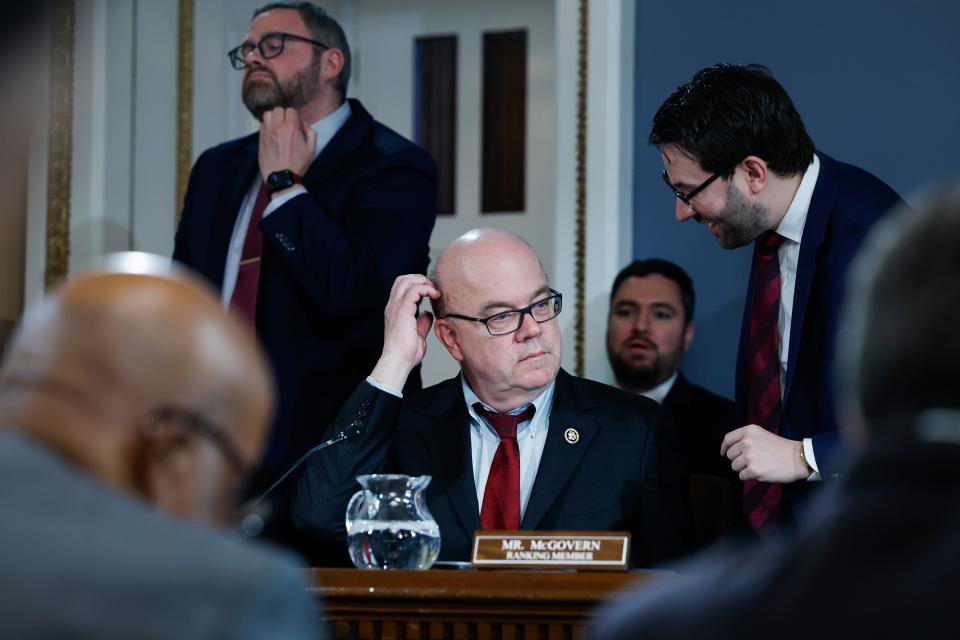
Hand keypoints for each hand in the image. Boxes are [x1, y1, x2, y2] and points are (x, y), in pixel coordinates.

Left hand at [258, 107, 316, 181]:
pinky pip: (262, 125)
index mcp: (291, 129)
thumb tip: (304, 124)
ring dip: (273, 118)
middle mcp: (277, 128)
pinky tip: (272, 133)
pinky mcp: (261, 139)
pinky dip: (267, 125)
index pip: (291, 110)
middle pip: (278, 110)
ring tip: (277, 126)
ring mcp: (267, 133)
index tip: (295, 123)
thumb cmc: (297, 166)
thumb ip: (311, 133)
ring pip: (267, 114)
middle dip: (284, 114)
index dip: (294, 116)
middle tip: (286, 123)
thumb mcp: (311, 150)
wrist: (282, 178)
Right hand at [370, 275, 439, 389]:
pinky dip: (426, 289)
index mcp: (394, 311)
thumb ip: (421, 323)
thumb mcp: (417, 334)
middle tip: (433, 288)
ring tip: (434, 290)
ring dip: (423, 281)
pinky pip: (414, 290)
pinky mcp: (403, 309)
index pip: (401, 288)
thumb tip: (427, 314)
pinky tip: (434, 295)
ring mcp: (396, 306)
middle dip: (419, 278)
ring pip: (406, 280)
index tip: (431, 292)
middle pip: (402, 279)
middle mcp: (393, 306)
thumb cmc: (406, 353)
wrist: (398, 360)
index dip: (416, 285)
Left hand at [720, 425, 808, 482]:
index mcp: (749, 431)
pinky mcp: (753, 470)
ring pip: (734, 466)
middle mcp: (747, 442)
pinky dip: (749, 476)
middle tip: (752, 461)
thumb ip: (746, 439)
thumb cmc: (782, 448)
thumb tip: (730, 450)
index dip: (724, 447)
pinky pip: (742, 476)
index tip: (724, 453)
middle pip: (730, 455)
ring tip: (758, 465)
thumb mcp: (762, 435)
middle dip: (738, 460)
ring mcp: (749, 456)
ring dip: (743, 469)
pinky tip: (761, 472)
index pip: (728, 439)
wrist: (798, 459)